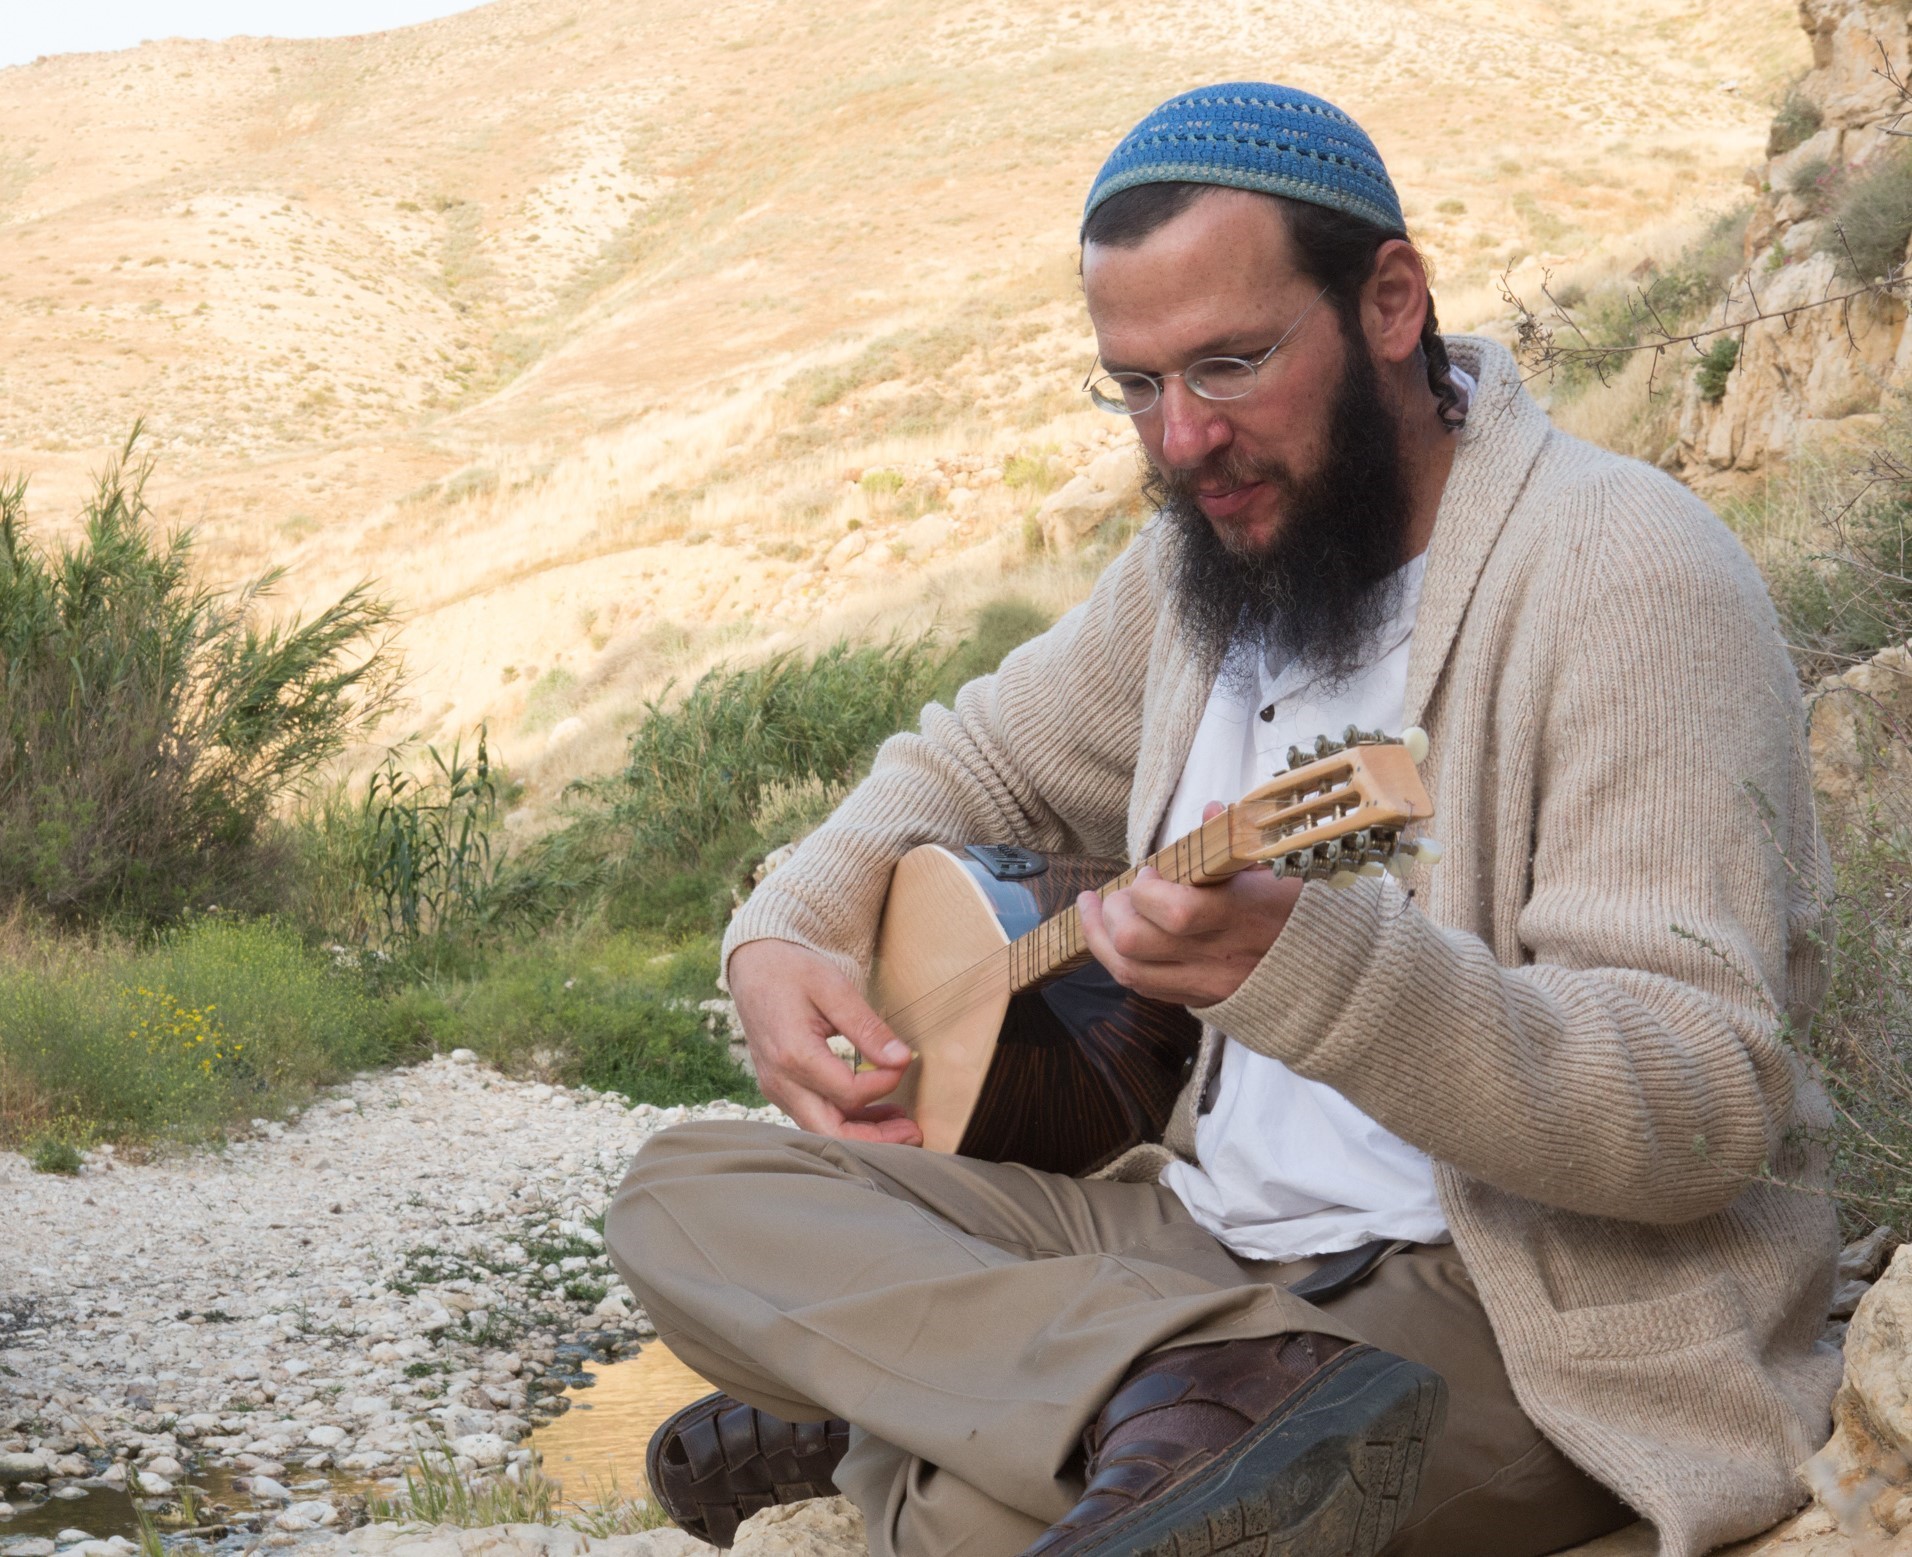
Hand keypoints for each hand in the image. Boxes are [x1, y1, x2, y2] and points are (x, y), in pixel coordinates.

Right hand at [727, 939, 924, 1144]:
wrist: (753, 967)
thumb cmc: (792, 971)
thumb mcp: (834, 989)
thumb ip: (867, 1028)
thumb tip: (901, 1059)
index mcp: (793, 1055)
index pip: (849, 1092)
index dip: (884, 1083)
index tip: (904, 1063)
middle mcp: (780, 1081)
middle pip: (831, 1132)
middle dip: (876, 1139)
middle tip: (915, 1131)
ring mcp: (778, 1089)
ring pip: (823, 1131)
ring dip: (864, 1133)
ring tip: (903, 1125)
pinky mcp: (782, 1088)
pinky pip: (815, 1116)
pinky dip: (847, 1120)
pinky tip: (877, 1113)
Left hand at [1077, 802, 1301, 1006]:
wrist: (1333, 975)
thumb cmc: (1304, 912)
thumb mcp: (1281, 869)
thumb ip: (1238, 841)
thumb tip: (1210, 811)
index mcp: (1244, 915)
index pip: (1175, 911)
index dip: (1146, 889)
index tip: (1150, 870)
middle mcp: (1221, 956)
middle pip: (1137, 942)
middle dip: (1114, 911)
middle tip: (1120, 893)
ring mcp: (1209, 984)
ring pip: (1129, 972)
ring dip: (1101, 938)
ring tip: (1096, 910)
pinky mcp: (1202, 1001)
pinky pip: (1145, 987)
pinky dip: (1122, 960)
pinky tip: (1114, 939)